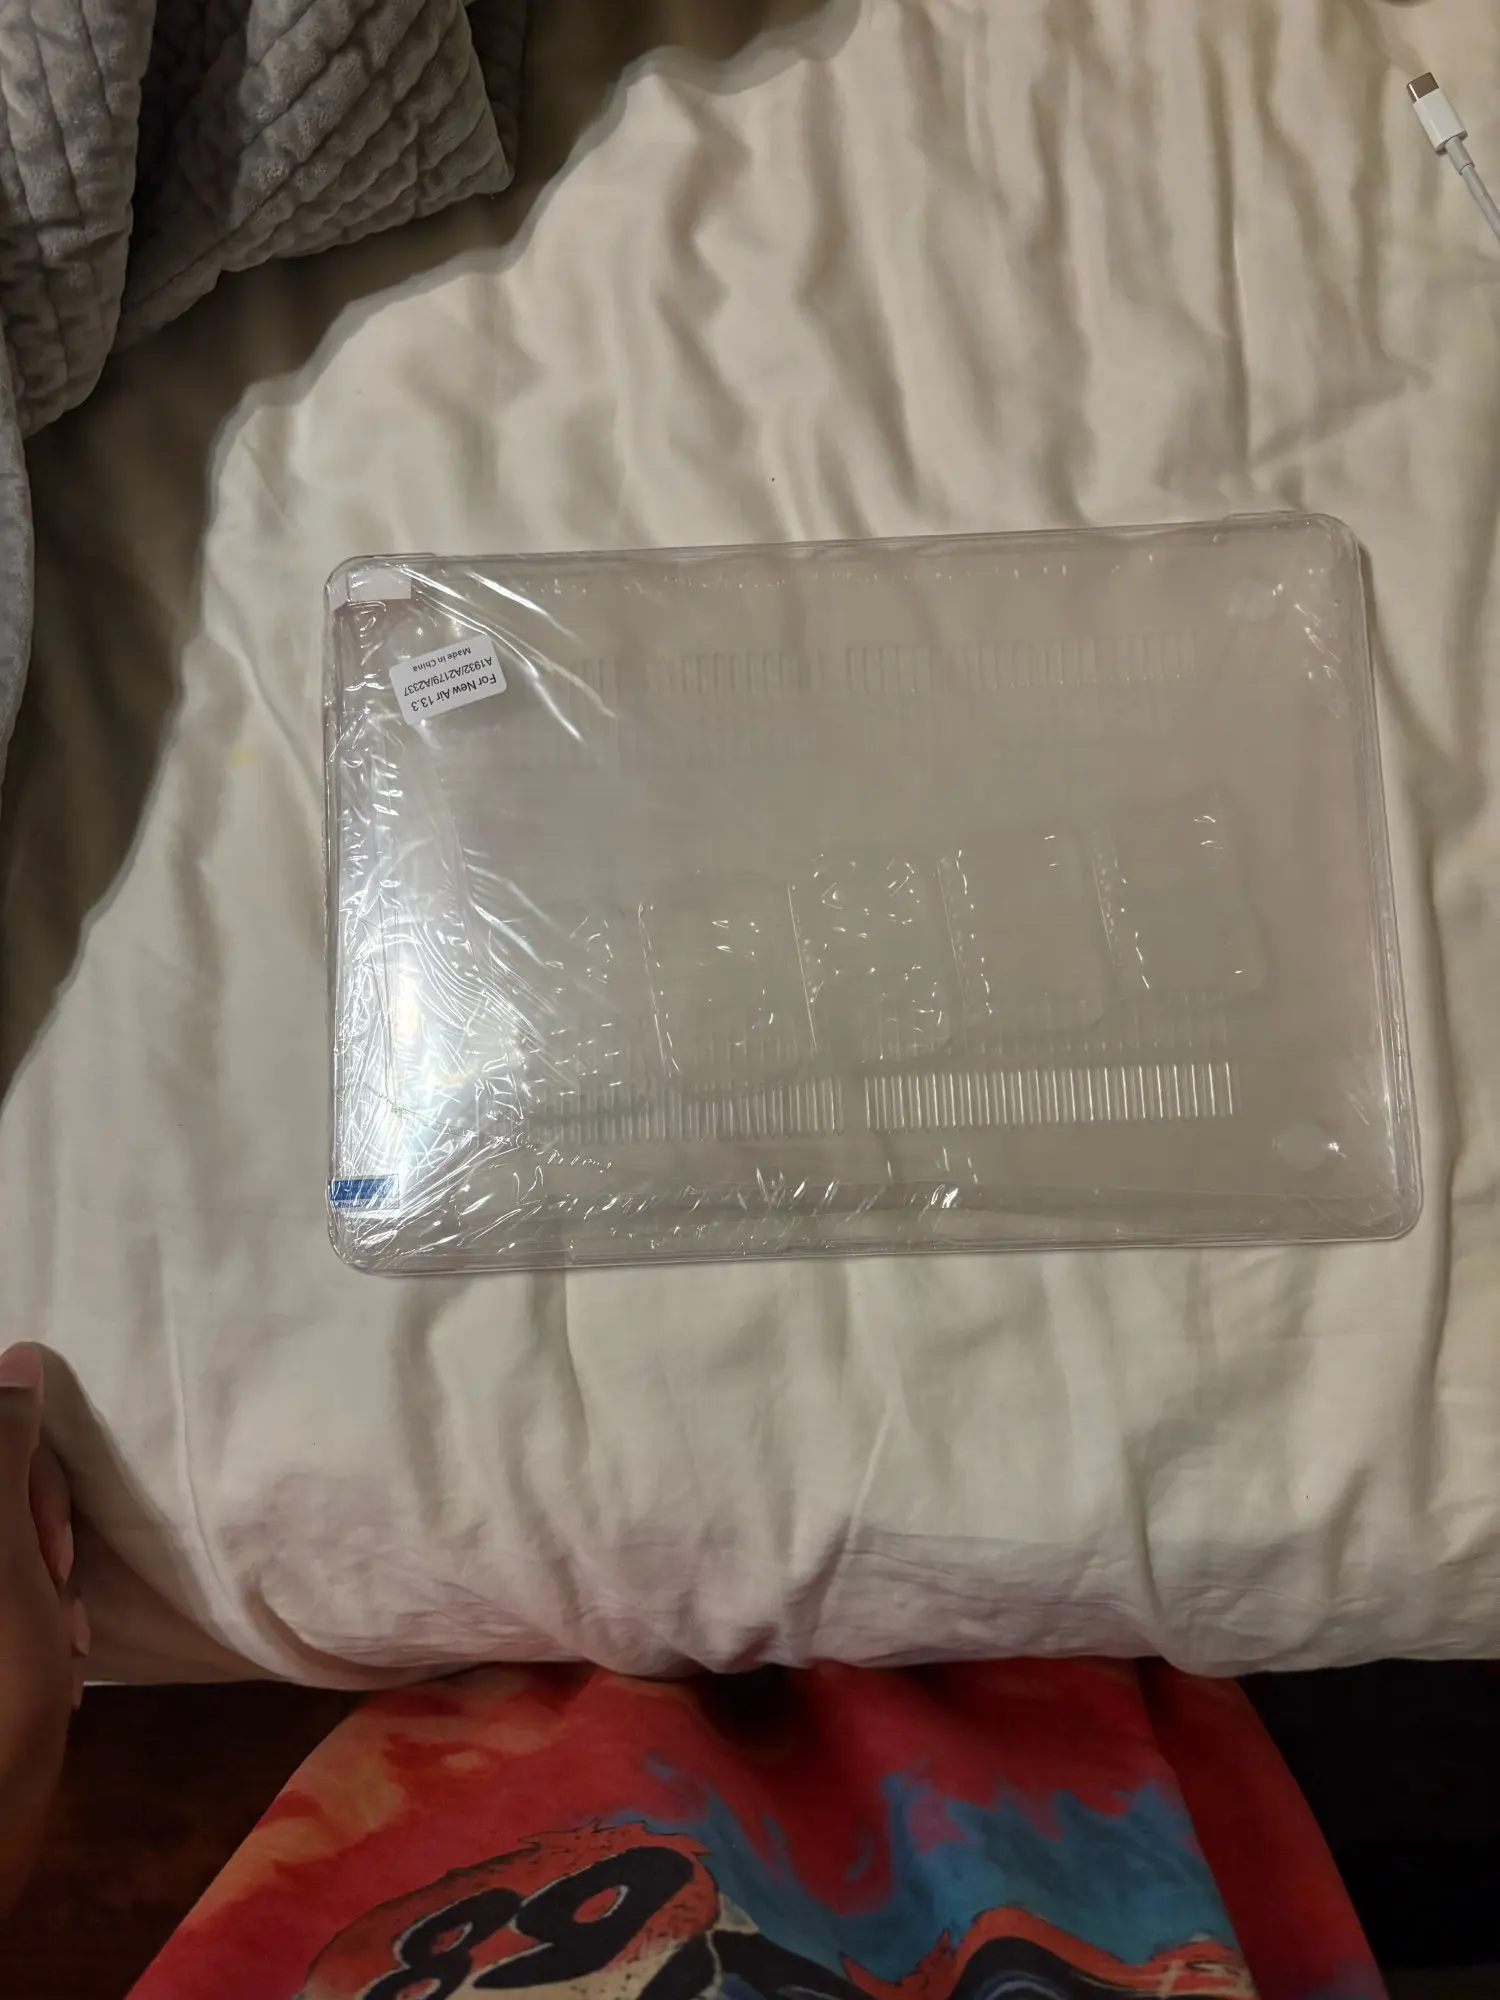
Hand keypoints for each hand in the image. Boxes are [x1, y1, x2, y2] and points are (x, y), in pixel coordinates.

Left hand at [0, 1343, 88, 1910]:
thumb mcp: (2, 1554)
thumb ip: (0, 1447)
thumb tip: (17, 1356)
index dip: (22, 1471)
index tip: (49, 1536)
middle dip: (30, 1527)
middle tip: (59, 1586)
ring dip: (33, 1573)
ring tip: (59, 1638)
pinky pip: (1, 1585)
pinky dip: (21, 1607)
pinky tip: (47, 1654)